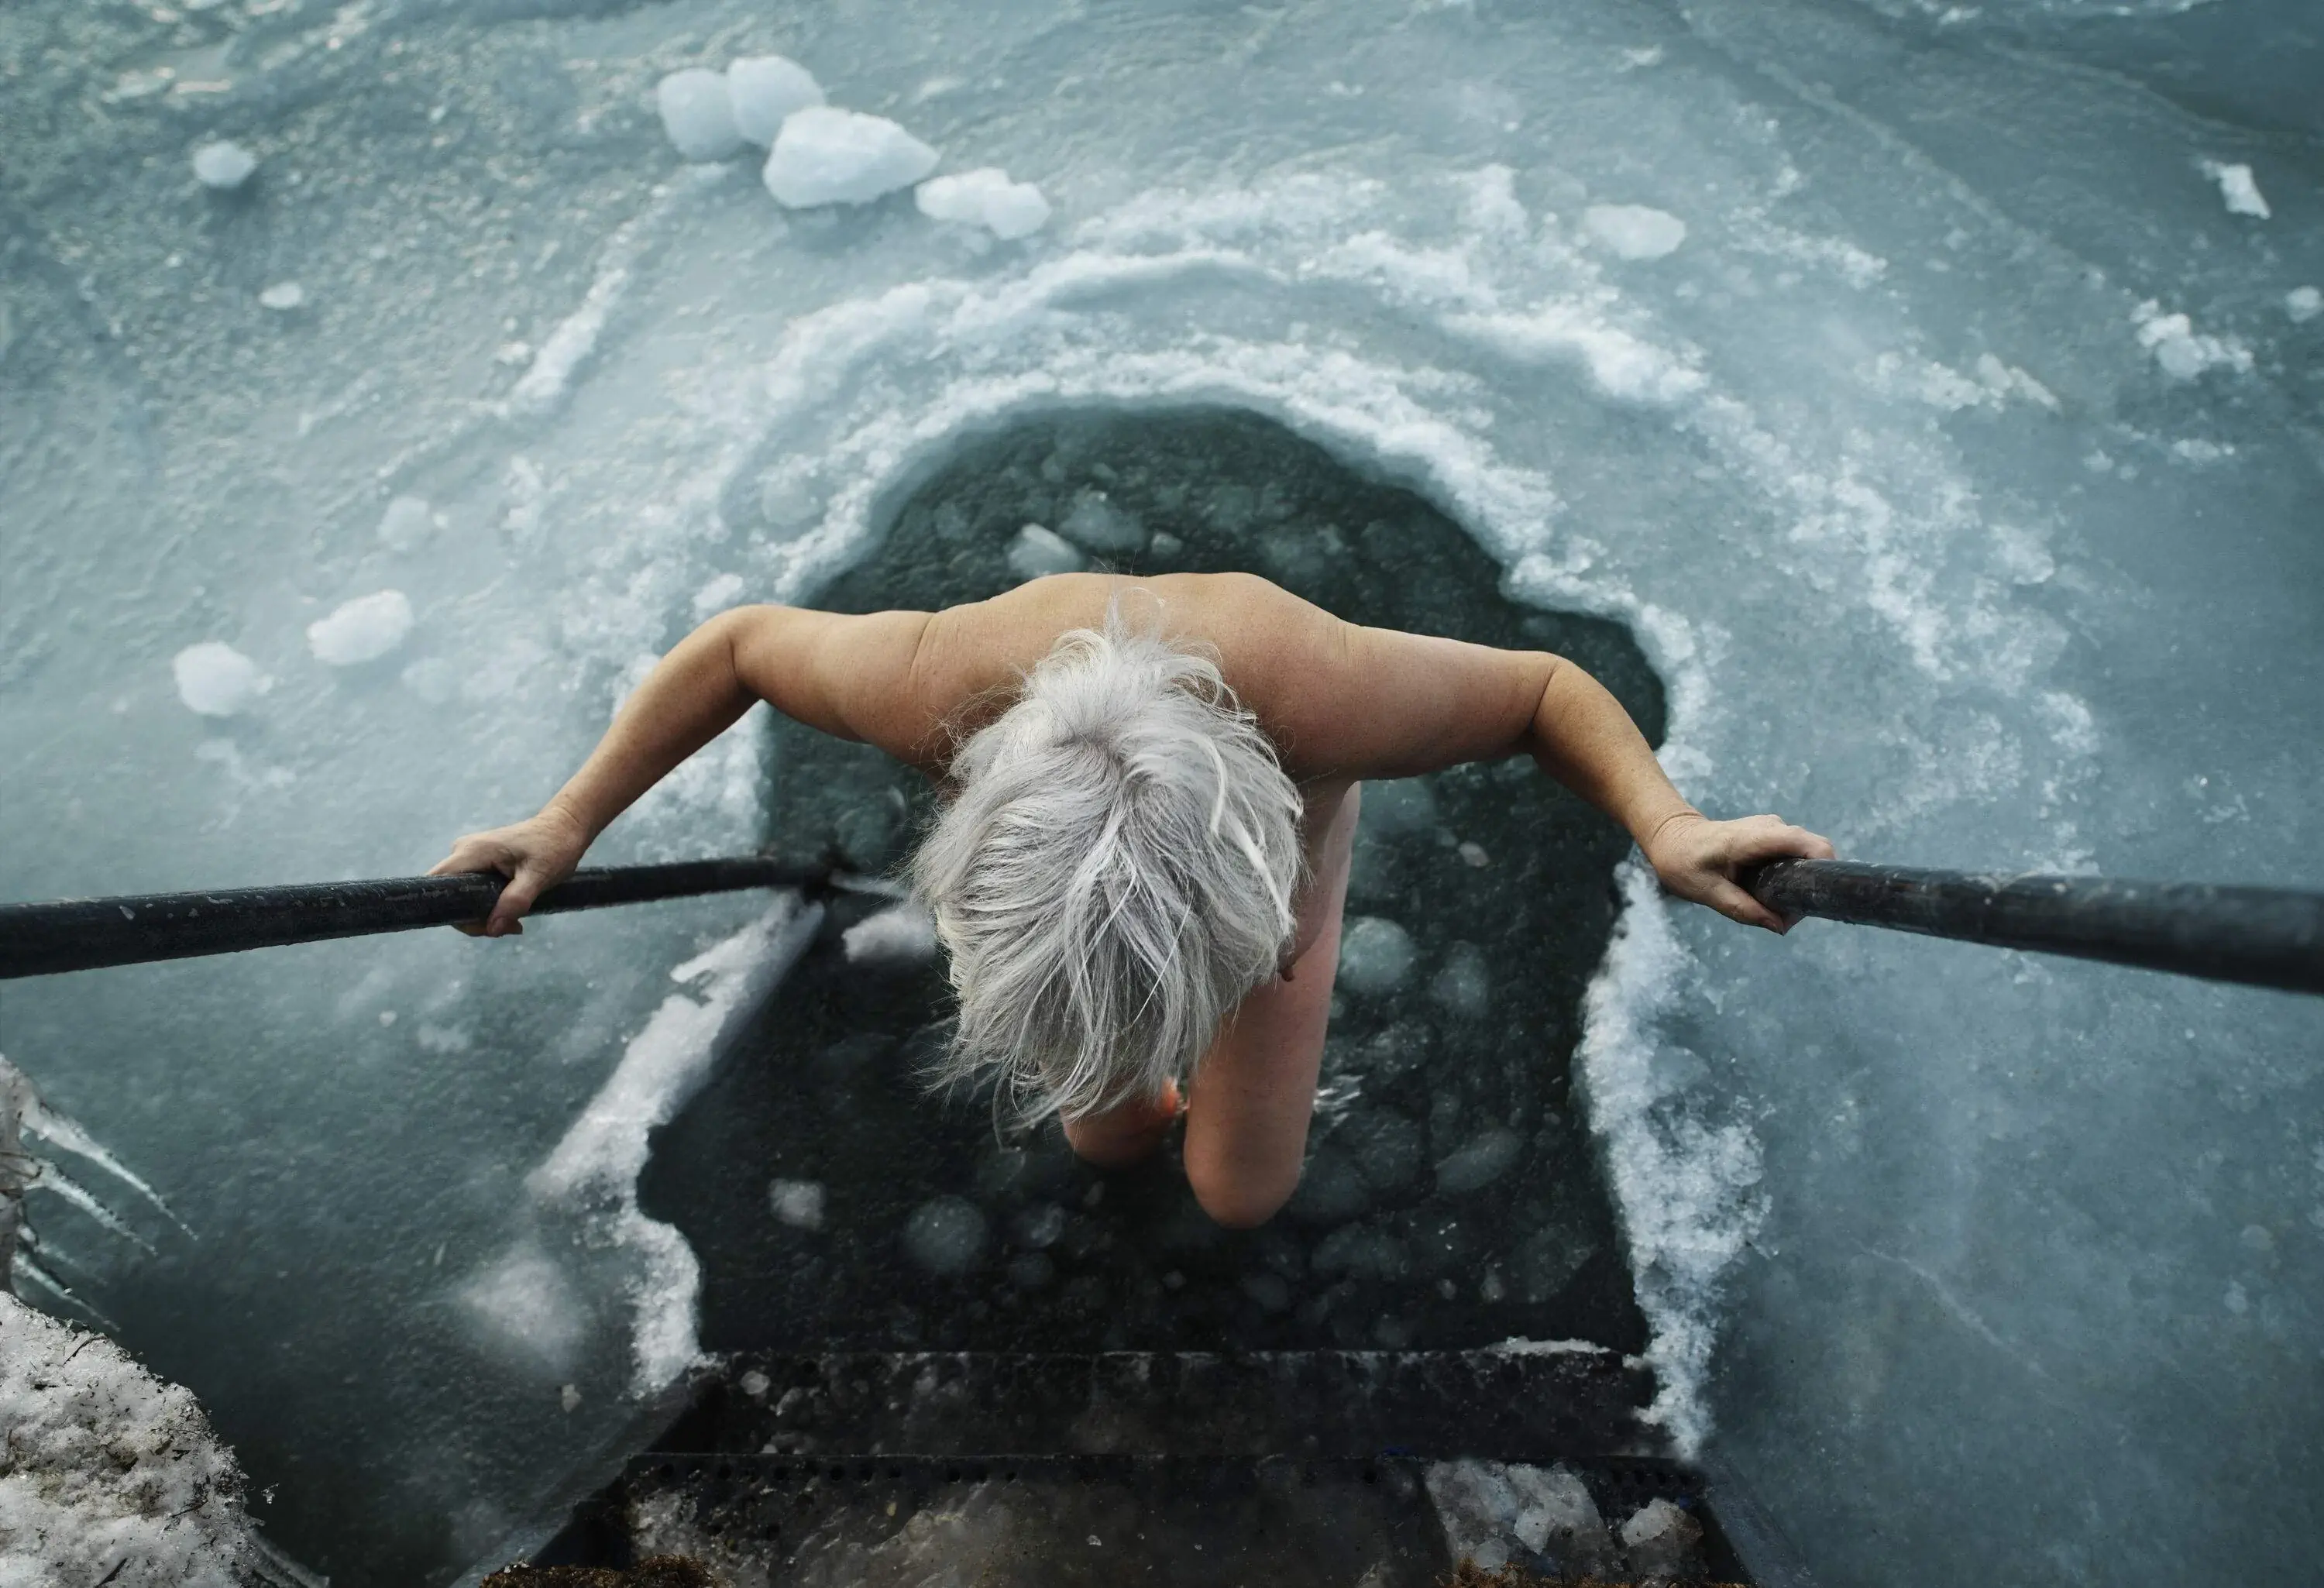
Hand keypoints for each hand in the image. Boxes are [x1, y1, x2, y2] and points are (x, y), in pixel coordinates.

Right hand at [428, 808, 590, 936]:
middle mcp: (463, 852)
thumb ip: (515, 901)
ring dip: (485, 916)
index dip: (449, 910)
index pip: (436, 883)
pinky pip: (472, 892)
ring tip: (515, 922)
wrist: (564, 828)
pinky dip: (489, 907)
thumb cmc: (554, 846)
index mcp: (471, 851)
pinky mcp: (479, 864)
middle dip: (474, 919)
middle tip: (508, 927)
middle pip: (449, 896)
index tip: (481, 924)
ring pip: (462, 897)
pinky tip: (511, 914)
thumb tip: (493, 928)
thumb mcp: (538, 876)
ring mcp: (470, 858)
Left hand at [1643, 810, 1835, 933]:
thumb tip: (1781, 927)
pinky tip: (1775, 891)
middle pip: (1813, 849)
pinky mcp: (1772, 833)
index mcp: (1751, 838)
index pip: (1804, 843)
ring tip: (1780, 905)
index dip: (1823, 865)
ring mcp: (1772, 827)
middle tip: (1793, 911)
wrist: (1671, 837)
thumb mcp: (1707, 892)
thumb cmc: (1684, 863)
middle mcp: (1769, 827)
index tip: (1819, 895)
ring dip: (1803, 879)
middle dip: (1813, 880)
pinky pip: (1795, 852)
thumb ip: (1744, 909)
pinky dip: (1794, 873)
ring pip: (1806, 852)